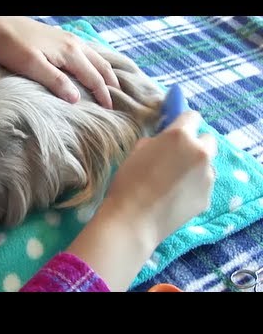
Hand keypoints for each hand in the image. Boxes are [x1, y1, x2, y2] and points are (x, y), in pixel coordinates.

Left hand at [0, 17, 118, 107]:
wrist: (0, 25)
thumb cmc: (14, 47)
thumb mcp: (33, 66)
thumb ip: (55, 81)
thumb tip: (76, 98)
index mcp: (70, 52)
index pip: (93, 77)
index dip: (102, 94)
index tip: (109, 109)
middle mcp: (74, 44)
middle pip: (100, 65)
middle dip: (110, 83)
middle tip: (116, 99)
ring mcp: (69, 39)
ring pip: (95, 57)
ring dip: (104, 72)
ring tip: (109, 85)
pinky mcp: (61, 38)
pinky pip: (86, 51)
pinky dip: (94, 63)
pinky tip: (90, 68)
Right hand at [66, 111, 216, 290]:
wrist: (133, 220)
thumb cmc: (128, 182)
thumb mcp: (136, 152)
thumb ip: (156, 142)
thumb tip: (163, 142)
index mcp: (180, 136)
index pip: (192, 116)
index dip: (182, 122)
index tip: (174, 130)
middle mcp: (200, 152)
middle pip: (207, 139)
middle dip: (194, 143)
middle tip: (176, 156)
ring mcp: (207, 176)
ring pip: (206, 164)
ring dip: (194, 166)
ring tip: (173, 181)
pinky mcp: (208, 196)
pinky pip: (203, 184)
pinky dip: (193, 186)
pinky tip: (175, 197)